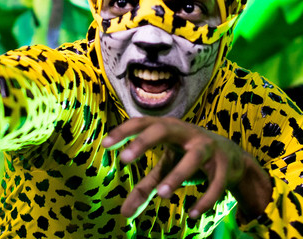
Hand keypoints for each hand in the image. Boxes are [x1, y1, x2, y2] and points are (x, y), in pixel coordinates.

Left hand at [102, 117, 270, 219]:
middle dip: (144, 142)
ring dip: (177, 176)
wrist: (234, 159)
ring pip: (193, 158)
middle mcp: (186, 133)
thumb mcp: (165, 169)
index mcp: (168, 128)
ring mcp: (208, 147)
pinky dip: (206, 199)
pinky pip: (216, 182)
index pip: (141, 124)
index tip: (104, 145)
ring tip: (160, 195)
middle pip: (163, 129)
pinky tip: (192, 214)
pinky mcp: (226, 166)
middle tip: (124, 159)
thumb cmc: (188, 158)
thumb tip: (124, 214)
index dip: (123, 133)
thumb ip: (144, 188)